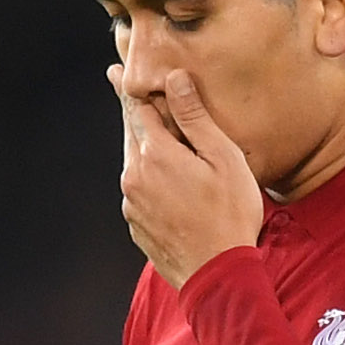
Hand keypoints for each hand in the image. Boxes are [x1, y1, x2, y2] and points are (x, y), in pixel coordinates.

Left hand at [111, 63, 264, 283]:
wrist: (218, 275)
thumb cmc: (230, 214)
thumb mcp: (222, 158)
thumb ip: (194, 117)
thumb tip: (174, 79)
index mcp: (155, 154)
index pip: (135, 108)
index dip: (128, 87)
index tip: (114, 69)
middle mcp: (134, 177)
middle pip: (130, 134)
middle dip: (132, 113)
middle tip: (121, 86)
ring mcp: (132, 204)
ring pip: (134, 163)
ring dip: (144, 149)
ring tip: (158, 139)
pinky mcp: (136, 225)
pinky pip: (138, 191)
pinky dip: (148, 179)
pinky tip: (168, 182)